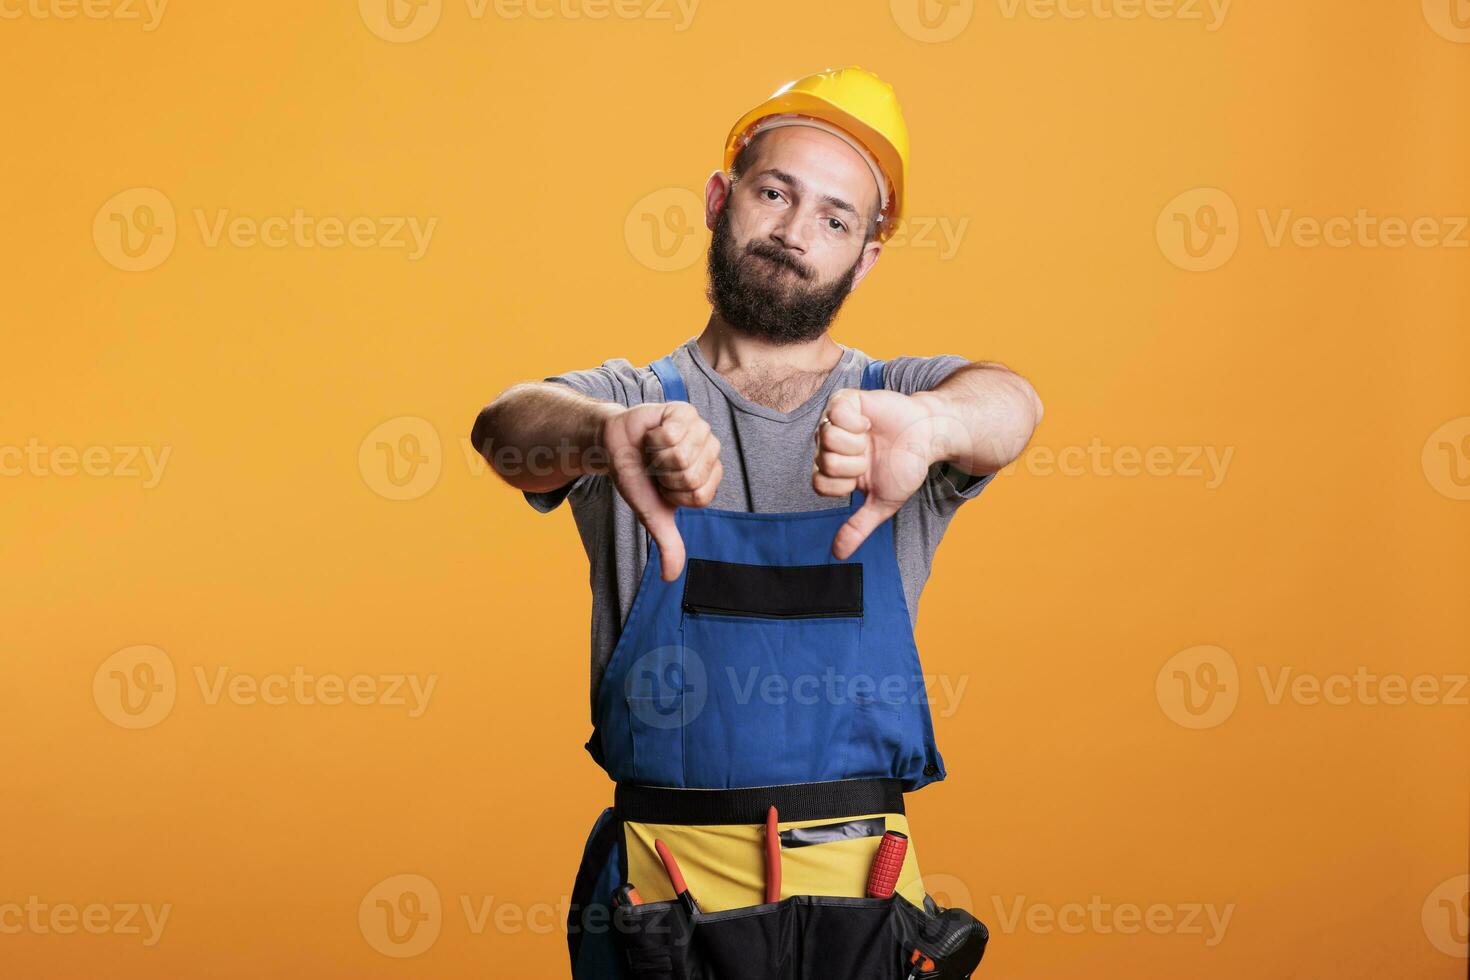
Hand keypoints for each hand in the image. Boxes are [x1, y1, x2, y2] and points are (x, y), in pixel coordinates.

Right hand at [602, 402, 721, 580]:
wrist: (614, 447)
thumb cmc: (637, 478)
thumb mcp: (653, 514)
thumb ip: (668, 543)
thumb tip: (671, 578)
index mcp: (709, 479)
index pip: (699, 495)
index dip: (673, 494)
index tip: (663, 486)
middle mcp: (711, 454)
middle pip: (690, 475)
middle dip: (663, 475)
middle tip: (655, 466)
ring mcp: (701, 430)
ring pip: (680, 454)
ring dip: (656, 455)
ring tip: (653, 451)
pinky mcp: (685, 411)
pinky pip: (671, 433)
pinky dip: (653, 437)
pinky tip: (653, 434)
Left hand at [813, 388, 951, 558]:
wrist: (928, 436)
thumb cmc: (905, 466)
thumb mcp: (883, 503)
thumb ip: (858, 527)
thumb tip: (838, 554)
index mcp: (834, 470)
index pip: (820, 485)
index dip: (846, 484)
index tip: (864, 476)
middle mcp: (829, 446)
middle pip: (824, 462)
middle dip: (855, 464)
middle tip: (870, 455)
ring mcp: (834, 422)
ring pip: (826, 438)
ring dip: (856, 443)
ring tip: (870, 438)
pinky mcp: (845, 401)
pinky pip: (835, 413)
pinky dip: (856, 421)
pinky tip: (868, 422)